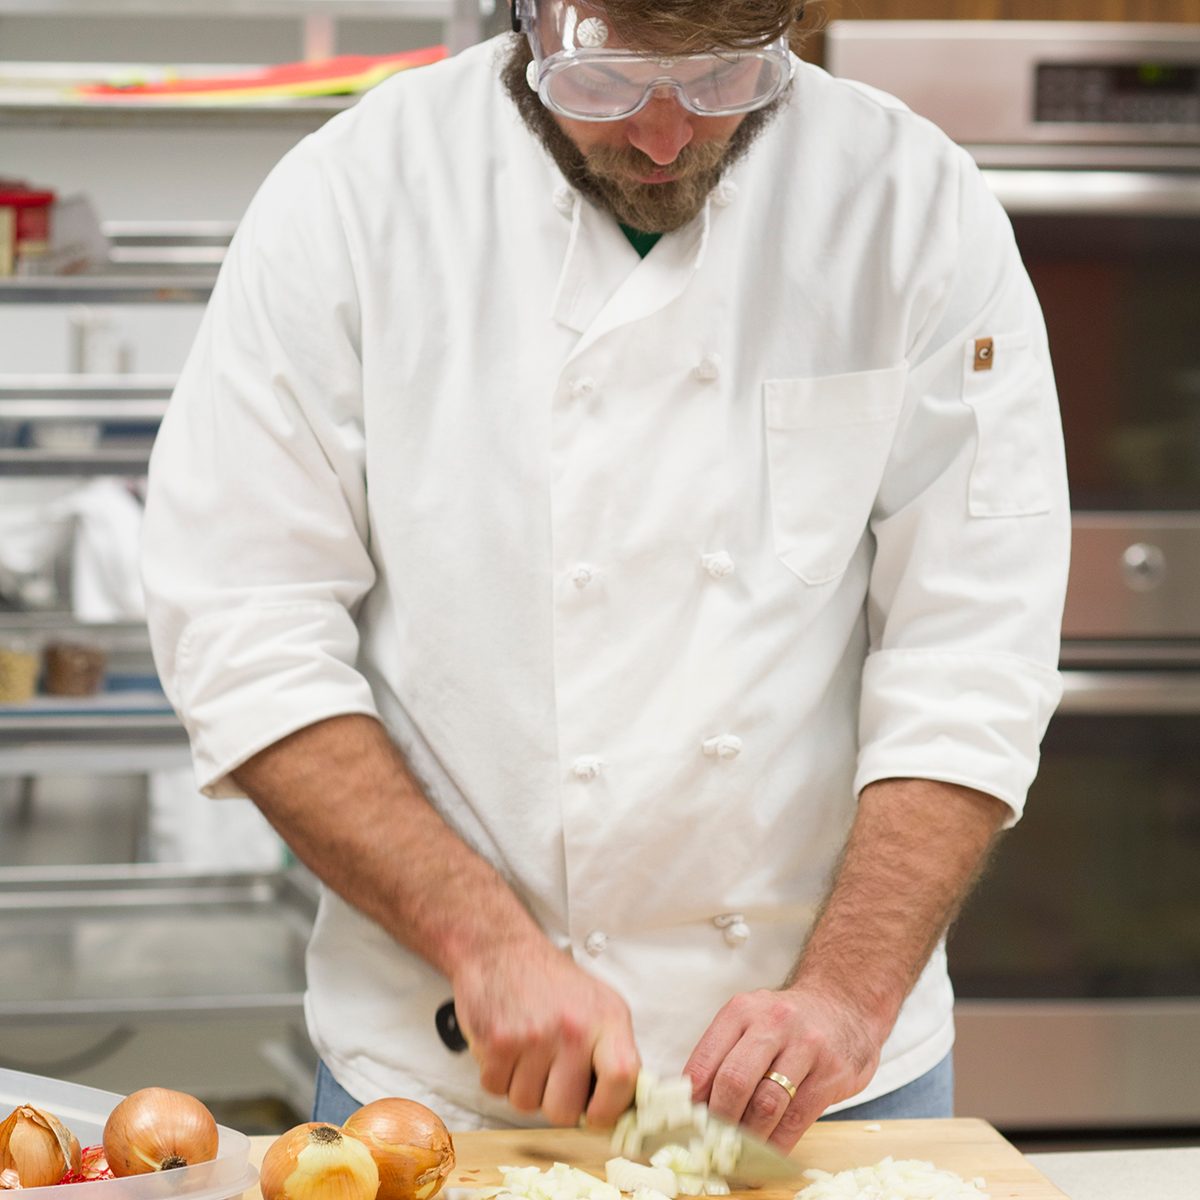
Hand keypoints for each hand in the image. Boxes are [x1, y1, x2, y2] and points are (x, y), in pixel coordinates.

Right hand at [452, 939, 639, 1126]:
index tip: (597, 1114)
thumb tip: (624, 1107)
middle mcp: (573, 1028)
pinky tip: (506, 1047)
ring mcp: (534, 1036)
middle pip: (565, 1110)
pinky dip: (497, 1075)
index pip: (623, 1079)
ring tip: (527, 1052)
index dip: (609, 1109)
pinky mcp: (497, 1041)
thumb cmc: (551, 981)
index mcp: (607, 1018)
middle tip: (551, 1074)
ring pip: (526, 1104)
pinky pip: (495, 1089)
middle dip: (555, 1102)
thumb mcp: (600, 1005)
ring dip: (523, 1087)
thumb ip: (614, 1052)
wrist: (501, 949)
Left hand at [683, 986, 883, 1151]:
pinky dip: (778, 1142)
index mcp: (741, 1010)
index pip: (706, 1060)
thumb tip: (693, 1105)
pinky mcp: (831, 1072)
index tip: (686, 1124)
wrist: (844, 1004)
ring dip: (748, 1137)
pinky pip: (797, 1118)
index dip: (692, 1100)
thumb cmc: (786, 1023)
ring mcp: (805, 1046)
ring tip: (738, 1153)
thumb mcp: (751, 1021)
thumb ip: (724, 1055)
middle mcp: (772, 1023)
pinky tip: (768, 1152)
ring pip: (766, 1104)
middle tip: (712, 1143)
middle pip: (734, 1081)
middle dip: (719, 1120)